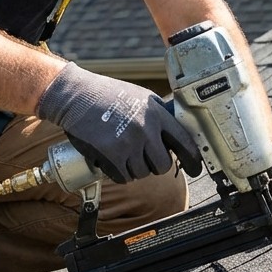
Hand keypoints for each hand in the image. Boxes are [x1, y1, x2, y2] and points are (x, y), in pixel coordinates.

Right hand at [38, 63, 202, 183]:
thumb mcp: (140, 97)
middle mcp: (146, 128)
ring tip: (121, 152)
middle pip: (163, 165)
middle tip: (143, 157)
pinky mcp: (112, 155)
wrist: (76, 95)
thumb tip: (175, 137)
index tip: (195, 169)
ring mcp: (129, 142)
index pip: (184, 142)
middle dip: (154, 165)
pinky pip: (124, 177)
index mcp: (157, 113)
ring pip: (142, 173)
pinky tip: (112, 159)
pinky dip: (118, 173)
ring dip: (133, 168)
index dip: (192, 160)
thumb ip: (158, 116)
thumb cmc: (106, 95)